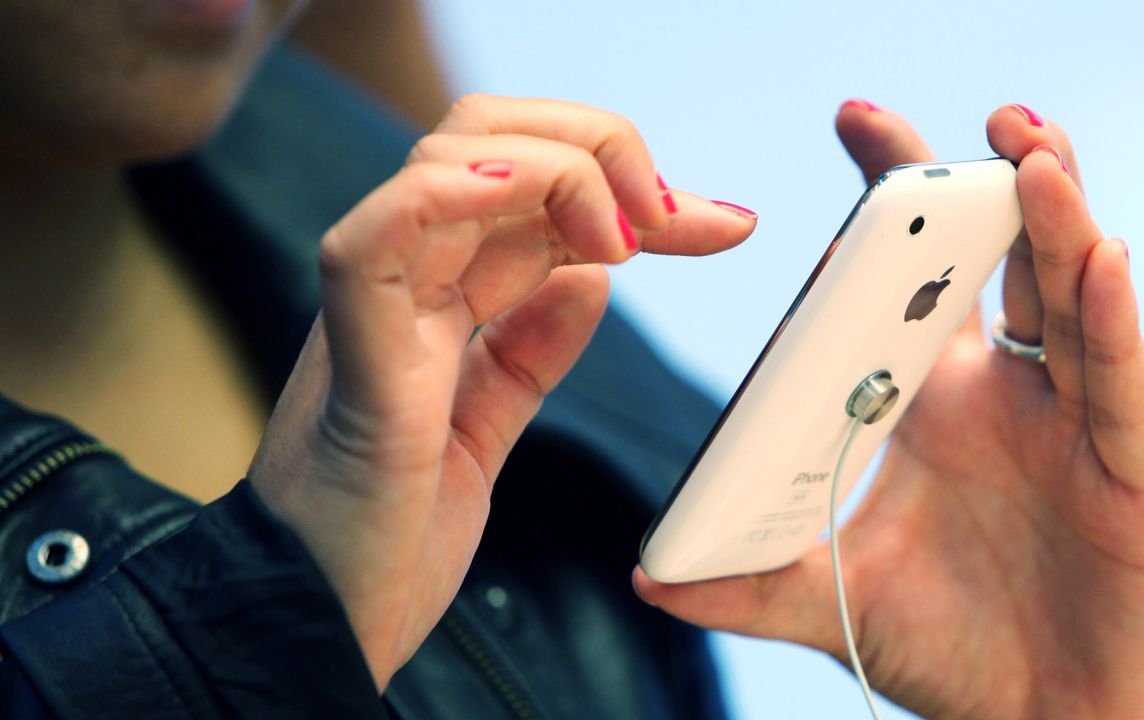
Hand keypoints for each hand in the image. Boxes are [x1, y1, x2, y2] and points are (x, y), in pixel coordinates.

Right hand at [247, 95, 757, 689]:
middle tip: (674, 213)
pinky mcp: (351, 347)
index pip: (535, 197)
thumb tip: (590, 280)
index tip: (726, 225)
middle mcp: (404, 283)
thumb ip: (528, 353)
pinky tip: (524, 194)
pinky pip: (380, 234)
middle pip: (491, 143)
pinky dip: (450, 194)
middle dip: (600, 150)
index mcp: (435, 300)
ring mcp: (374, 306)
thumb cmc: (389, 536)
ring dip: (556, 169)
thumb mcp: (482, 432)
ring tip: (626, 237)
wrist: (319, 624)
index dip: (632, 192)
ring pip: (447, 161)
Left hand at [633, 103, 1143, 719]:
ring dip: (1058, 224)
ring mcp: (1074, 425)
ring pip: (1073, 301)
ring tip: (1030, 156)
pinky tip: (1101, 262)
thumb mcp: (837, 603)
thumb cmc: (947, 653)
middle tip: (968, 119)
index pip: (913, 282)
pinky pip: (1121, 386)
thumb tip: (649, 575)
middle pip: (1005, 264)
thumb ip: (749, 585)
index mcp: (933, 402)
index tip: (858, 128)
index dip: (892, 206)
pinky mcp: (1135, 474)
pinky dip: (1113, 323)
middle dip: (990, 185)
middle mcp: (1006, 395)